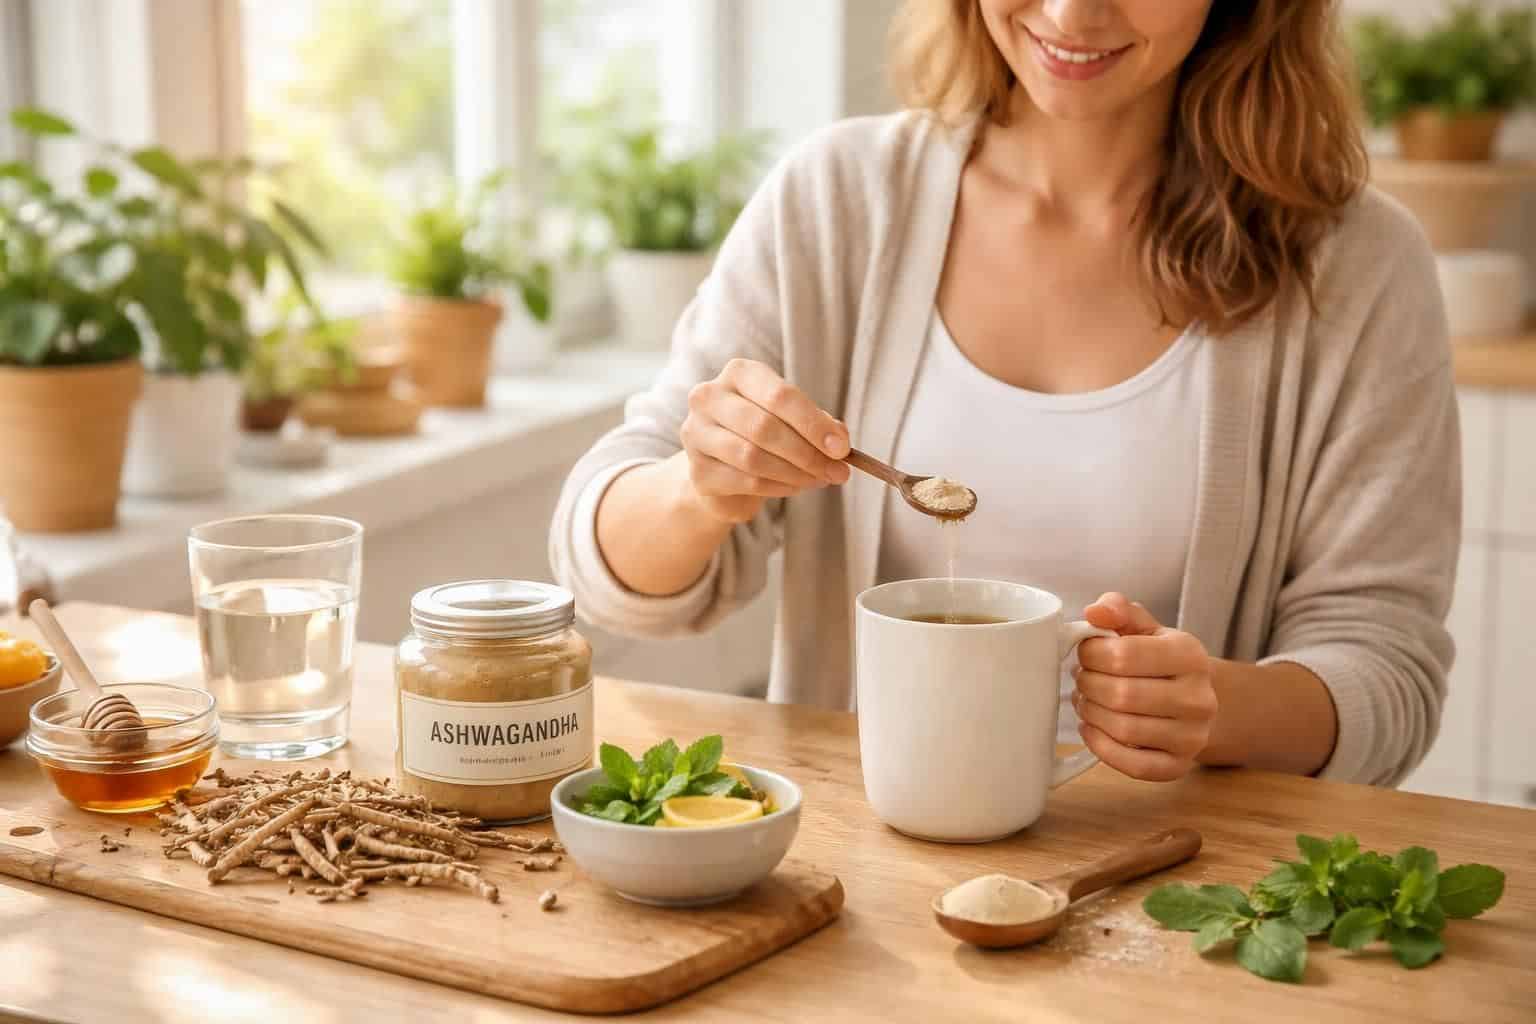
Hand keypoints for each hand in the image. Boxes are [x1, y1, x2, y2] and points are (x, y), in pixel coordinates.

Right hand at [679, 358, 850, 522]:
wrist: (721, 467)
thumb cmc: (762, 433)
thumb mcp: (793, 419)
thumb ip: (818, 424)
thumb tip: (840, 443)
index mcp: (739, 373)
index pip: (779, 395)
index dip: (814, 423)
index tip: (842, 448)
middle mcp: (709, 397)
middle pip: (765, 427)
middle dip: (808, 453)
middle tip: (837, 471)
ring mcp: (696, 433)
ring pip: (752, 457)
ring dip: (794, 473)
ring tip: (818, 480)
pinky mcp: (697, 470)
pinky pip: (745, 481)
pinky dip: (778, 487)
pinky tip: (794, 487)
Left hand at [1070, 592, 1217, 781]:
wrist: (1194, 701)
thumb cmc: (1159, 661)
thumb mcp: (1144, 628)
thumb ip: (1118, 610)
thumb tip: (1095, 611)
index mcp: (1190, 654)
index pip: (1125, 655)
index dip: (1091, 654)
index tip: (1085, 653)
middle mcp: (1198, 698)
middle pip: (1122, 695)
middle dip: (1088, 685)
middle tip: (1081, 678)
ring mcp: (1192, 737)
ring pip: (1124, 730)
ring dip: (1091, 714)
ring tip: (1085, 700)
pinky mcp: (1178, 766)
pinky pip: (1133, 766)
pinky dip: (1101, 747)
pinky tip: (1091, 728)